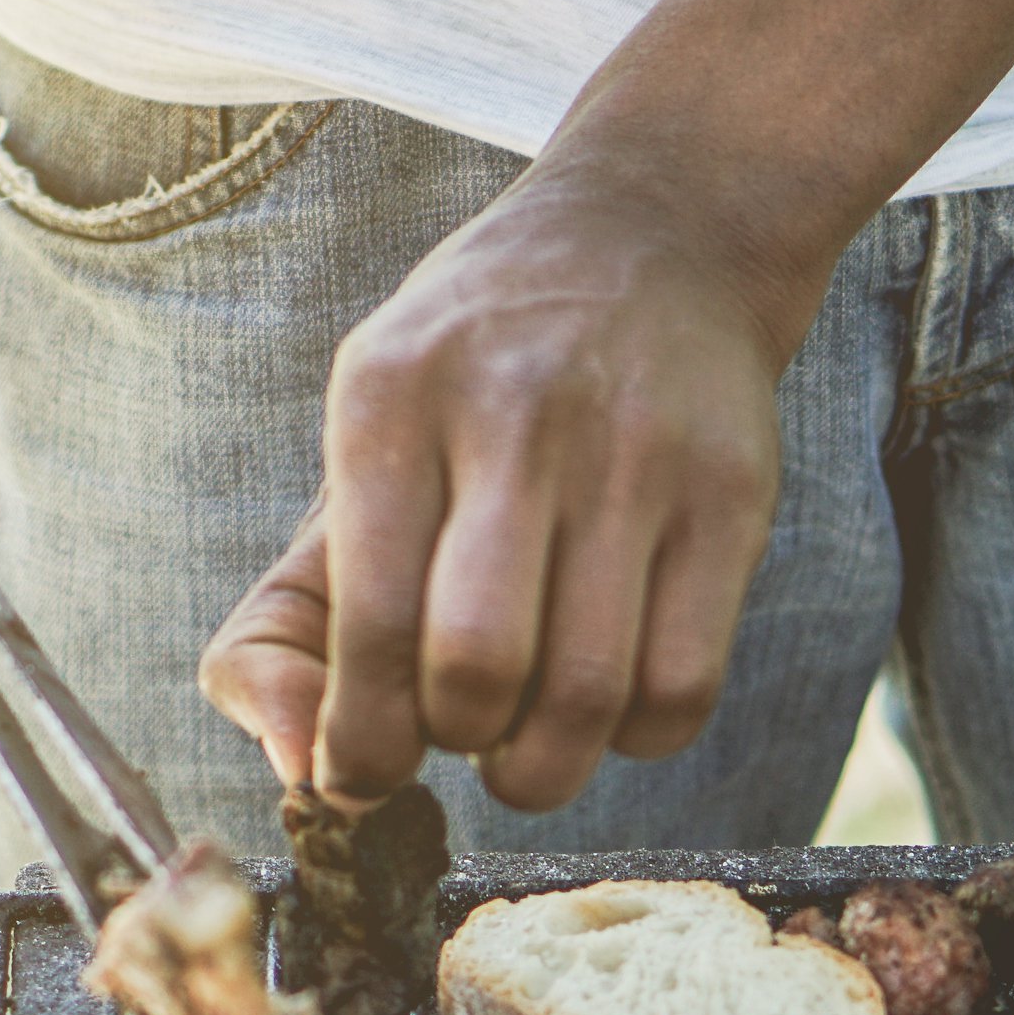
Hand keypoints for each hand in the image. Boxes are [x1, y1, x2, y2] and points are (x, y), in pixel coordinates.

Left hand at [203, 168, 789, 811]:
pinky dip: (632, 740)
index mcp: (389, 397)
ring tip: (523, 735)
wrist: (651, 238)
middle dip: (454, 748)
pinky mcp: (733, 493)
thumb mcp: (357, 454)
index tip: (361, 774)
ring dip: (541, 764)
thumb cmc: (471, 387)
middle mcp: (514, 412)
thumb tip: (303, 776)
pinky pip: (680, 690)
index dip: (359, 745)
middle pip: (477, 672)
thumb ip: (280, 629)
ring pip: (586, 697)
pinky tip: (606, 700)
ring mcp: (636, 452)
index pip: (369, 627)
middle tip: (455, 733)